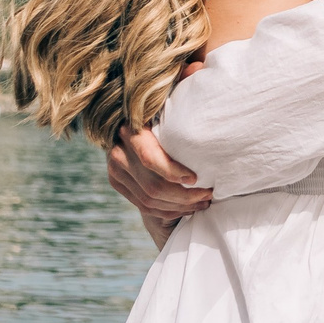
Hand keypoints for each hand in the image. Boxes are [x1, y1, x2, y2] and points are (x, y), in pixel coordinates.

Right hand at [106, 124, 210, 243]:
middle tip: (208, 194)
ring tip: (202, 202)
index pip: (150, 158)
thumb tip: (202, 129)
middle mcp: (118, 154)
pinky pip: (143, 206)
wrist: (123, 120)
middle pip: (153, 186)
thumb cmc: (153, 113)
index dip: (173, 171)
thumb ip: (174, 120)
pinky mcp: (117, 183)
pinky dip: (168, 210)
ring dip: (180, 206)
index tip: (195, 177)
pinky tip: (187, 208)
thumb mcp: (161, 111)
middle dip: (184, 195)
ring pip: (149, 201)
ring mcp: (115, 171)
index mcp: (130, 131)